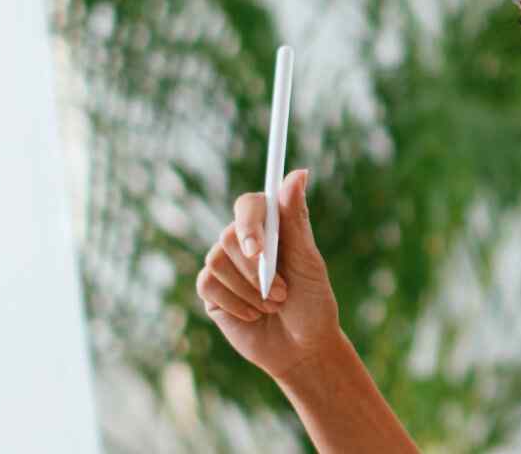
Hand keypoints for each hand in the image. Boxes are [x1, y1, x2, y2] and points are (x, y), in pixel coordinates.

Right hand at [196, 169, 348, 379]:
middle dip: (256, 271)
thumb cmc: (313, 304)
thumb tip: (298, 172)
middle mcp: (244, 241)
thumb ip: (296, 220)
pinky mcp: (212, 291)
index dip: (249, 224)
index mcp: (271, 227)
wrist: (302, 349)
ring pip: (216, 261)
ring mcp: (225, 265)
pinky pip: (207, 284)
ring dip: (249, 290)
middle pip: (229, 235)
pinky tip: (253, 315)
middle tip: (282, 293)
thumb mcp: (309, 262)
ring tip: (273, 305)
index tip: (259, 250)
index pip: (249, 206)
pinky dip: (234, 302)